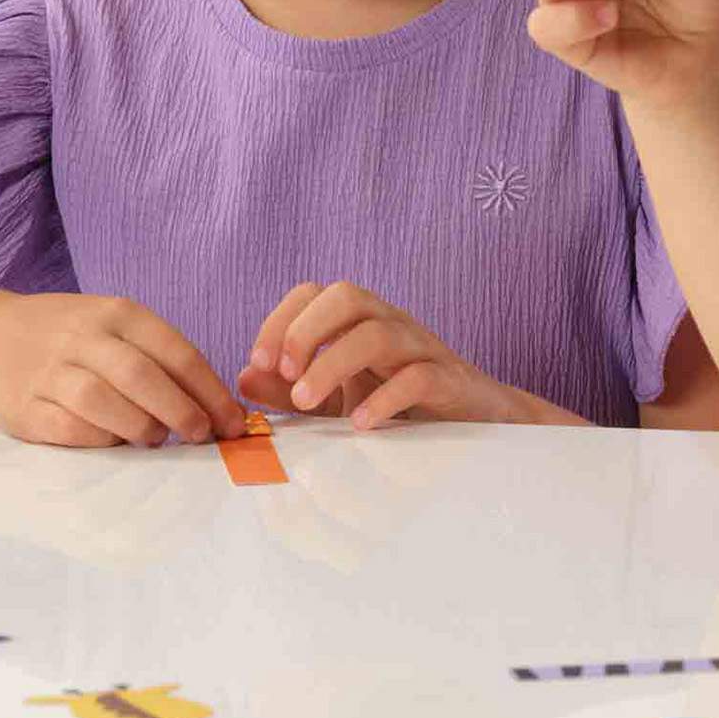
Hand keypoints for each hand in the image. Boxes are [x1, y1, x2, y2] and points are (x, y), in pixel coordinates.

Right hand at [0, 293, 247, 447]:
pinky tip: (113, 440)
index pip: (178, 353)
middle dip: (182, 412)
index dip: (211, 392)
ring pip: (104, 402)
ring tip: (155, 438)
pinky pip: (68, 427)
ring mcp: (49, 371)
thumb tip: (217, 406)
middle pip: (143, 377)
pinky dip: (99, 439)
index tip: (233, 421)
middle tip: (202, 436)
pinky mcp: (22, 406)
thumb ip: (161, 358)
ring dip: (141, 427)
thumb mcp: (116, 326)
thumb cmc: (71, 336)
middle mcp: (84, 337)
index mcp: (119, 314)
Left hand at [237, 281, 523, 430]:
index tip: (259, 362)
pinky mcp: (448, 380)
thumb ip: (289, 390)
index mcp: (359, 322)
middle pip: (347, 296)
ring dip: (332, 364)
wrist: (474, 421)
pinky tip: (360, 424)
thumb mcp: (334, 400)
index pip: (314, 293)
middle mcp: (390, 324)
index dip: (281, 321)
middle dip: (306, 331)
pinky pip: (418, 376)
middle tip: (285, 375)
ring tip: (307, 402)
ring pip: (377, 333)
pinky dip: (384, 398)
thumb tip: (244, 377)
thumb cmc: (400, 406)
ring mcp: (422, 349)